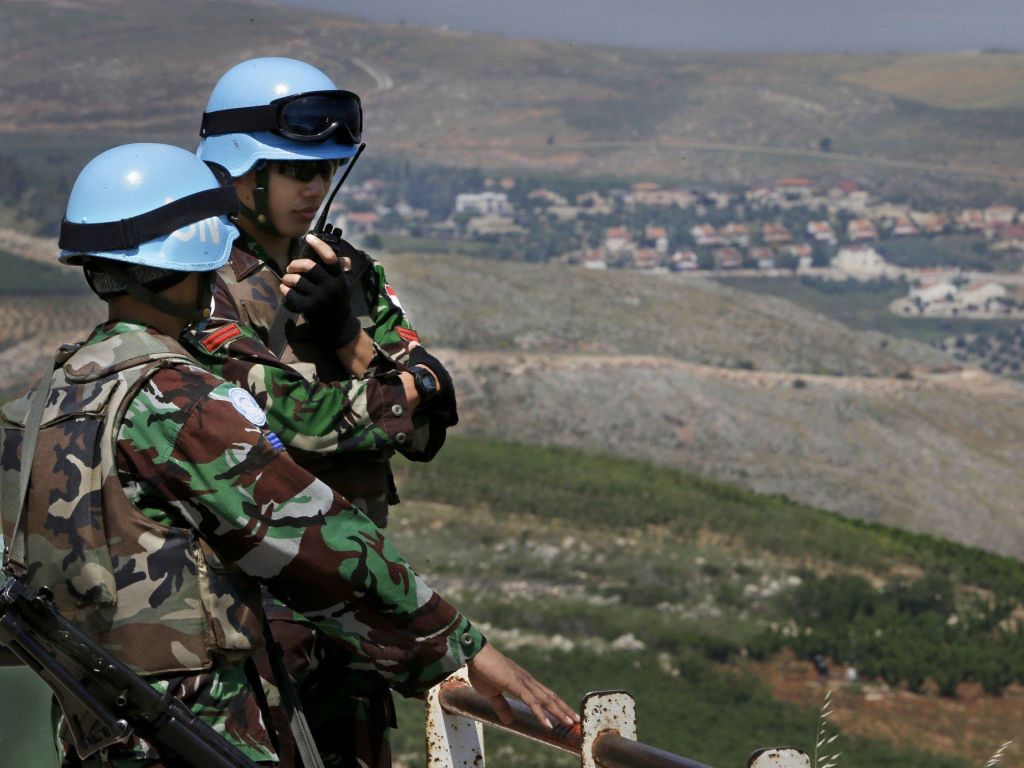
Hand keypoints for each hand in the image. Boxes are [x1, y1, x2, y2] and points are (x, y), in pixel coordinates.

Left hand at [281, 234, 360, 348]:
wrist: (337, 325)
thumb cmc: (338, 300)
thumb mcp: (344, 285)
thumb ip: (342, 271)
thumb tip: (346, 260)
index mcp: (340, 278)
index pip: (330, 258)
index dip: (319, 245)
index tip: (308, 237)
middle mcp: (331, 286)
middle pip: (309, 266)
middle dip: (296, 264)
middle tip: (291, 266)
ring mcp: (319, 298)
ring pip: (297, 280)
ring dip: (288, 277)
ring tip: (287, 278)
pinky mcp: (309, 307)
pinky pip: (291, 293)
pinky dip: (285, 289)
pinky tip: (285, 288)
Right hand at [407, 345, 457, 426]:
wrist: (427, 379)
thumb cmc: (423, 367)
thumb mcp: (419, 355)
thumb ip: (416, 349)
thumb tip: (413, 342)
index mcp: (444, 374)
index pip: (439, 379)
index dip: (432, 383)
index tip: (426, 386)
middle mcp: (450, 384)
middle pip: (444, 391)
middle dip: (438, 395)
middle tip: (428, 399)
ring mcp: (451, 395)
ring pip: (446, 403)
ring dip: (441, 406)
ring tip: (432, 410)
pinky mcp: (450, 406)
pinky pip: (450, 415)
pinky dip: (447, 418)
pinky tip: (441, 420)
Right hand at [466, 644, 578, 729]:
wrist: (475, 655)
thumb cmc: (482, 670)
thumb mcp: (492, 693)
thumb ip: (502, 706)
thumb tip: (509, 721)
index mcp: (523, 682)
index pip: (544, 695)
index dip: (556, 705)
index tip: (566, 714)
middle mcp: (527, 681)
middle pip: (550, 697)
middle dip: (564, 709)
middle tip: (576, 720)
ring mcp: (523, 682)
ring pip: (546, 700)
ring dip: (559, 712)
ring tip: (570, 722)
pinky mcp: (516, 685)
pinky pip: (532, 702)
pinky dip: (541, 713)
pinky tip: (549, 724)